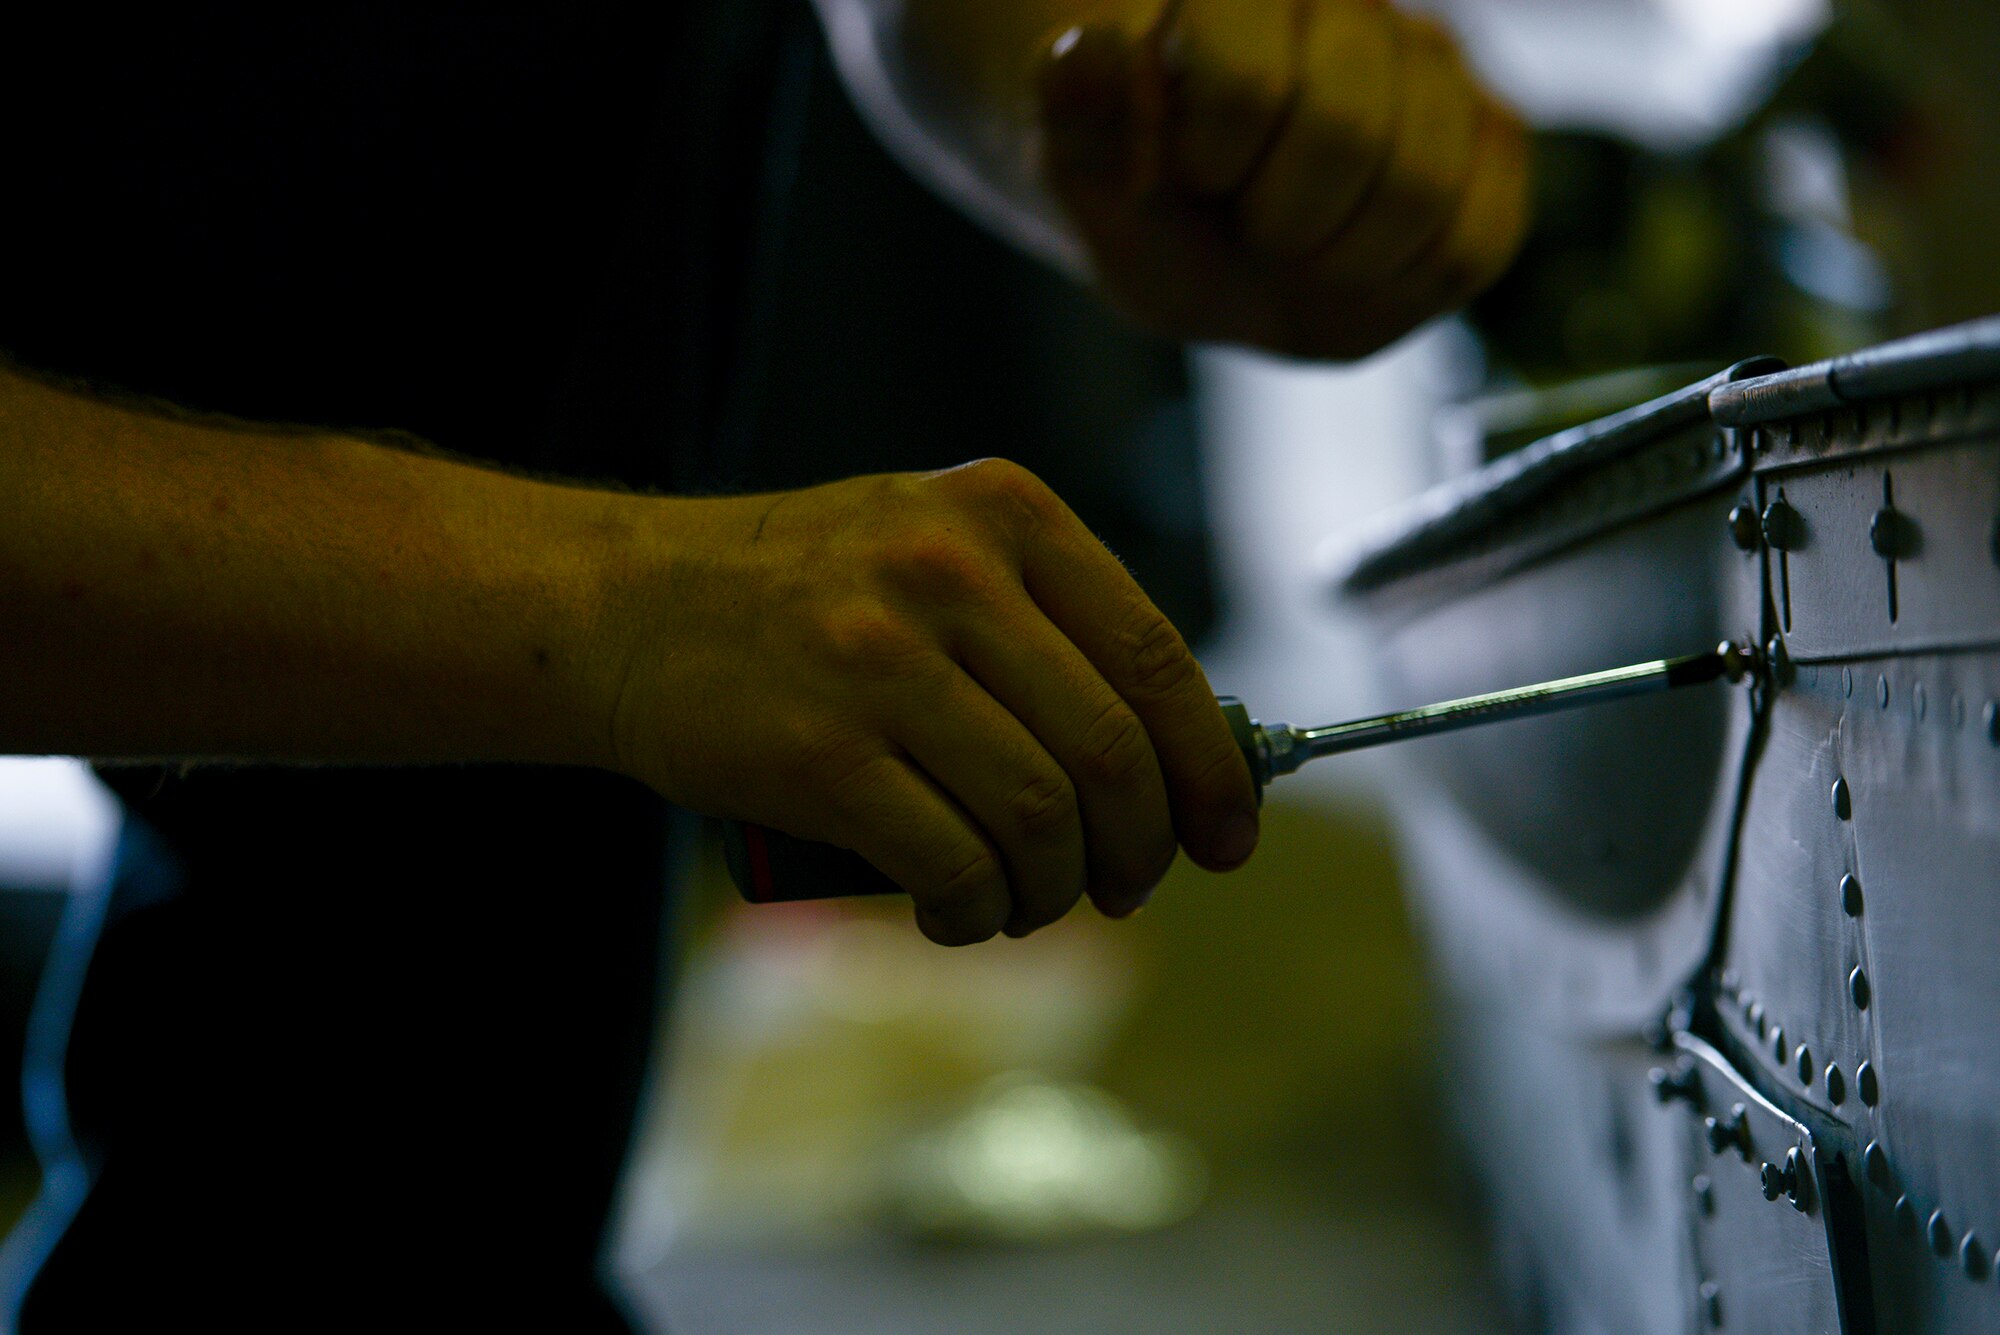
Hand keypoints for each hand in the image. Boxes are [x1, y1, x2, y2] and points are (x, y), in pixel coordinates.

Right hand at [603, 460, 1258, 945]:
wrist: (627, 606)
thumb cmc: (800, 592)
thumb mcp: (933, 546)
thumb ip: (1045, 619)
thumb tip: (1175, 750)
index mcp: (1003, 513)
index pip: (1155, 654)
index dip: (1212, 763)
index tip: (1228, 830)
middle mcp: (950, 573)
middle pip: (1110, 750)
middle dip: (1143, 846)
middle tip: (1130, 884)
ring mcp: (880, 661)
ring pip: (1040, 817)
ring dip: (1059, 890)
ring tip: (1036, 902)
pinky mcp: (819, 753)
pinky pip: (952, 863)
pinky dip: (981, 912)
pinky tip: (969, 915)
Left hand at [1038, 1, 1528, 359]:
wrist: (1216, 242)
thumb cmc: (1152, 200)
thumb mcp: (1083, 168)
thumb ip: (1072, 110)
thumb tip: (1085, 49)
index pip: (1246, 79)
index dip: (1210, 158)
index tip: (1185, 174)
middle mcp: (1355, 4)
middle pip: (1344, 133)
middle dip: (1275, 217)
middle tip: (1247, 221)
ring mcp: (1438, 67)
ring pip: (1420, 188)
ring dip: (1338, 255)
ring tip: (1300, 240)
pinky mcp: (1495, 139)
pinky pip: (1477, 241)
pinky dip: (1403, 280)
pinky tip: (1358, 258)